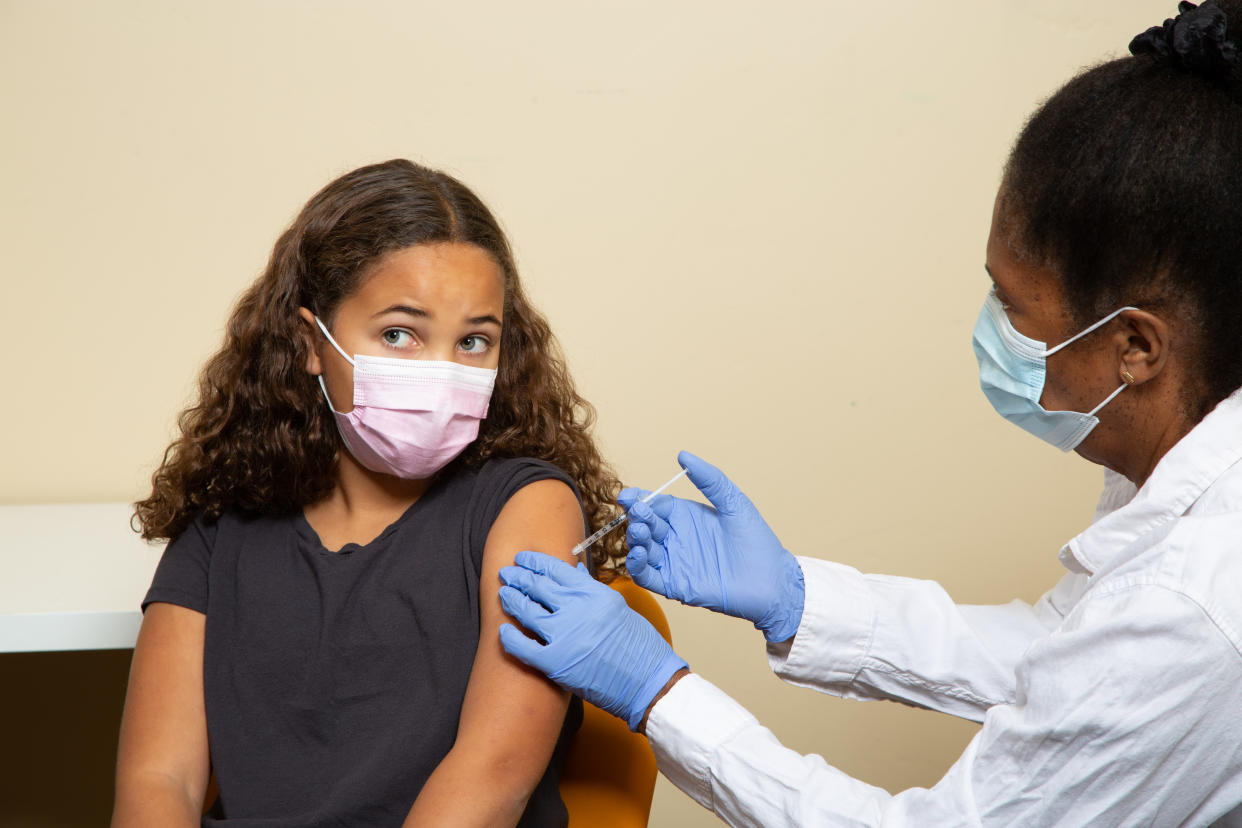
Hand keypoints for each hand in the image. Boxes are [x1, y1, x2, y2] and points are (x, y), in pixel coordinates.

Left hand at [498, 551, 687, 730]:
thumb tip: (573, 570)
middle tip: (506, 573)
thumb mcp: (617, 607)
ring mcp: (564, 636)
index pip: (556, 569)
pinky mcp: (555, 663)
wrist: (648, 682)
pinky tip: (502, 631)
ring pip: (527, 611)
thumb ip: (591, 589)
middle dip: (518, 577)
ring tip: (503, 593)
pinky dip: (509, 638)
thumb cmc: (638, 646)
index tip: (523, 559)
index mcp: (594, 593)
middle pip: (537, 586)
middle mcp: (577, 610)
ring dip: (511, 600)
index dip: (535, 562)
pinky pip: (523, 647)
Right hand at [620, 450, 804, 642]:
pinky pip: (647, 576)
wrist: (772, 580)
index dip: (639, 499)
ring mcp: (674, 562)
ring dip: (635, 539)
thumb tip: (683, 455)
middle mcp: (675, 538)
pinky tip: (638, 554)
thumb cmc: (756, 540)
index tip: (628, 495)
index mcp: (686, 516)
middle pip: (645, 525)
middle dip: (637, 517)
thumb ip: (709, 480)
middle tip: (638, 512)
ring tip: (640, 531)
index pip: (654, 505)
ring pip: (642, 548)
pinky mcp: (674, 585)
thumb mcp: (734, 503)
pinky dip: (637, 566)